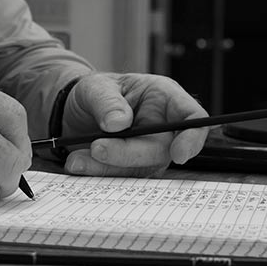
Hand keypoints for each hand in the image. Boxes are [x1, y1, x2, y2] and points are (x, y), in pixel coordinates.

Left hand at [60, 73, 208, 176]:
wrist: (74, 111)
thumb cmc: (95, 92)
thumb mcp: (96, 87)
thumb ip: (106, 102)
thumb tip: (118, 123)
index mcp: (164, 98)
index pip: (192, 117)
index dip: (192, 138)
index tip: (178, 154)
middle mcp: (162, 127)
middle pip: (162, 150)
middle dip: (129, 153)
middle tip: (97, 148)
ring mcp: (147, 150)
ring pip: (140, 169)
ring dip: (107, 167)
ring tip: (77, 159)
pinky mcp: (130, 167)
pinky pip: (121, 177)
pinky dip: (98, 172)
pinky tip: (78, 163)